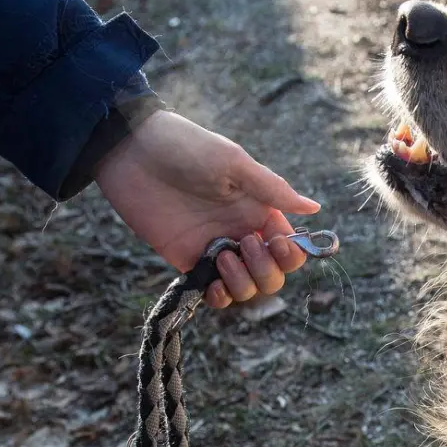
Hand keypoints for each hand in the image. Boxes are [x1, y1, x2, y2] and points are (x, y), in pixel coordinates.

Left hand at [95, 109, 319, 308]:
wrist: (132, 152)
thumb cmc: (186, 148)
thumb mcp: (234, 164)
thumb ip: (272, 191)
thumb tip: (314, 208)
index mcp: (258, 209)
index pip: (289, 246)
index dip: (290, 253)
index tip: (274, 241)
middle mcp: (240, 232)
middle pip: (273, 274)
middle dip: (267, 270)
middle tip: (244, 244)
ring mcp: (214, 249)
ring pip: (245, 288)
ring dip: (243, 284)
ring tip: (222, 257)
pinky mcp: (186, 260)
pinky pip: (212, 292)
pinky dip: (218, 298)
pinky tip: (211, 285)